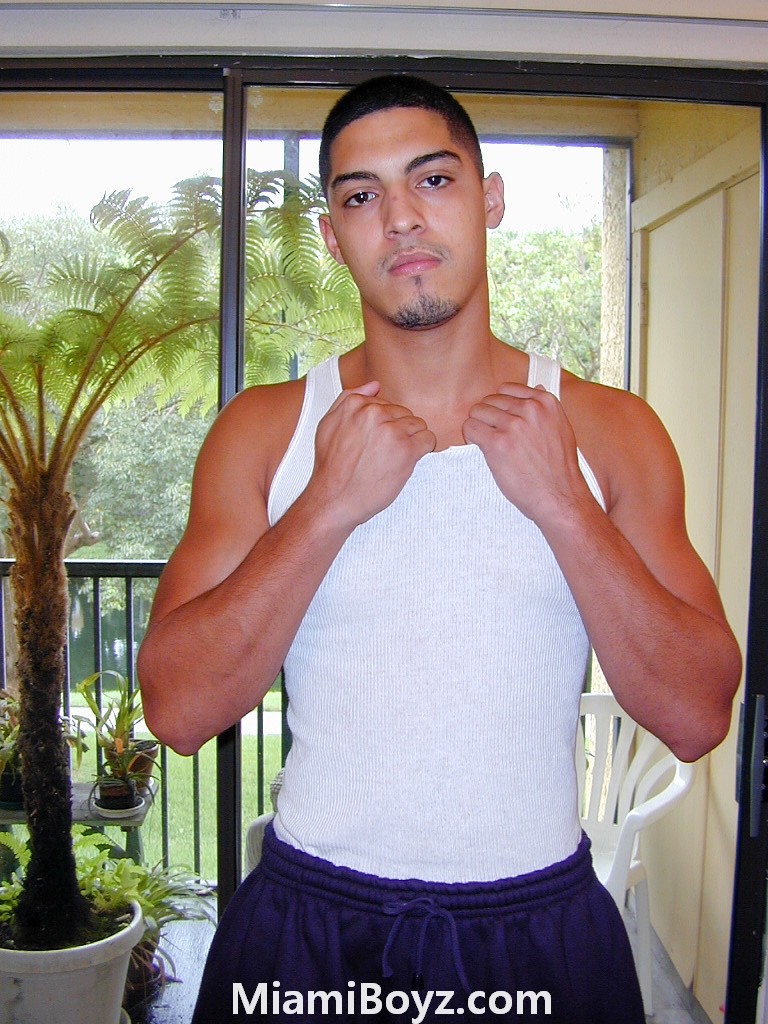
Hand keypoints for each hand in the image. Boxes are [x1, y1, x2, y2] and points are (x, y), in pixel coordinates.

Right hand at [310, 381, 436, 528]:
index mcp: (355, 404)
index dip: (384, 425)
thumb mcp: (328, 424)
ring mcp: (391, 431)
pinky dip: (423, 450)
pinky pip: (428, 439)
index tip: (374, 443)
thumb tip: (375, 385)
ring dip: (411, 441)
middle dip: (398, 432)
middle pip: (404, 414)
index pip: (387, 404)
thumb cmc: (331, 466)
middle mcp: (373, 413)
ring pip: (418, 425)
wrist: (333, 499)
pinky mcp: (406, 450)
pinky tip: (406, 462)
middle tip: (382, 454)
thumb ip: (349, 399)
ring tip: (393, 459)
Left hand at [462, 382, 591, 524]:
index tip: (502, 421)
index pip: (507, 389)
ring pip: (477, 412)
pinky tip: (481, 447)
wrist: (559, 495)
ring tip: (488, 443)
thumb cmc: (559, 468)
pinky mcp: (497, 443)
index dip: (500, 406)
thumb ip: (546, 410)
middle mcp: (529, 409)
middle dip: (488, 417)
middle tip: (494, 436)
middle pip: (490, 401)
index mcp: (545, 402)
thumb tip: (538, 388)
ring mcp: (513, 425)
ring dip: (478, 427)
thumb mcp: (561, 429)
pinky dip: (470, 436)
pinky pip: (470, 427)